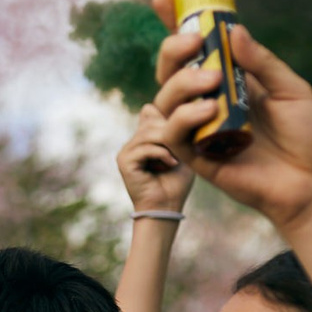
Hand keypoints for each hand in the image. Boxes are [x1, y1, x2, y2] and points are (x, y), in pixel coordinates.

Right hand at [116, 99, 193, 215]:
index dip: (169, 116)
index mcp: (144, 136)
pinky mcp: (124, 161)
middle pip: (153, 119)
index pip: (153, 112)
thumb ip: (174, 127)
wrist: (167, 206)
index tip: (187, 122)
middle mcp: (133, 141)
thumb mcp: (181, 148)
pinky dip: (162, 154)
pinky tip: (171, 164)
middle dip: (171, 130)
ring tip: (178, 157)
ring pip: (149, 133)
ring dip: (168, 143)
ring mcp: (126, 150)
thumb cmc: (177, 180)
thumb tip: (162, 106)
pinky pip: (145, 147)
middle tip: (183, 148)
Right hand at [147, 0, 311, 233]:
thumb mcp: (292, 89)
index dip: (178, 25)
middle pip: (171, 70)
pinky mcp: (196, 156)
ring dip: (181, 83)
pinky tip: (208, 110)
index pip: (197, 50)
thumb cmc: (309, 137)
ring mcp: (200, 128)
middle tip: (194, 43)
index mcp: (232, 82)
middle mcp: (210, 102)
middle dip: (173, 49)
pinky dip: (183, 117)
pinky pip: (172, 132)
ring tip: (210, 82)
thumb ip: (261, 62)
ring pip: (165, 98)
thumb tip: (235, 30)